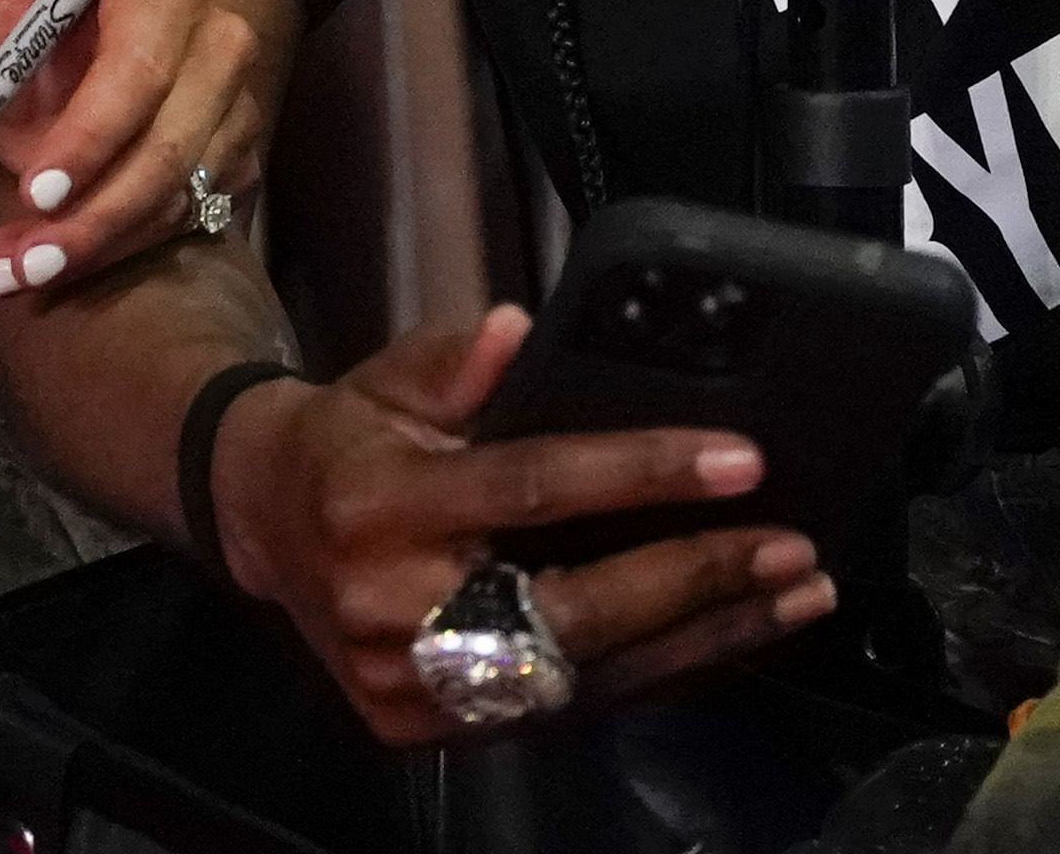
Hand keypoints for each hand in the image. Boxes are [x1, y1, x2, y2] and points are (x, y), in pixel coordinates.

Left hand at [0, 0, 293, 303]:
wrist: (57, 43)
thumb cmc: (22, 2)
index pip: (140, 74)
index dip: (90, 138)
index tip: (34, 191)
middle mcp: (220, 44)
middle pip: (167, 151)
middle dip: (89, 219)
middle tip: (18, 263)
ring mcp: (236, 104)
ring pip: (177, 198)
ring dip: (94, 248)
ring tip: (15, 273)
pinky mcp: (235, 156)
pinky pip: (184, 220)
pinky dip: (114, 252)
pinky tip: (48, 265)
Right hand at [199, 313, 831, 748]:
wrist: (264, 526)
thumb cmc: (345, 441)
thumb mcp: (384, 377)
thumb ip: (452, 357)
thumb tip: (522, 328)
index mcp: (379, 505)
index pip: (532, 489)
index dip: (641, 474)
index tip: (738, 460)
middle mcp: (394, 610)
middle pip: (575, 606)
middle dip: (697, 575)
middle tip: (791, 544)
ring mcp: (415, 688)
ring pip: (586, 673)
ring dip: (705, 637)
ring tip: (795, 595)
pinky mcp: (437, 730)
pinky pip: (570, 707)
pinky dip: (660, 671)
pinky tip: (730, 639)